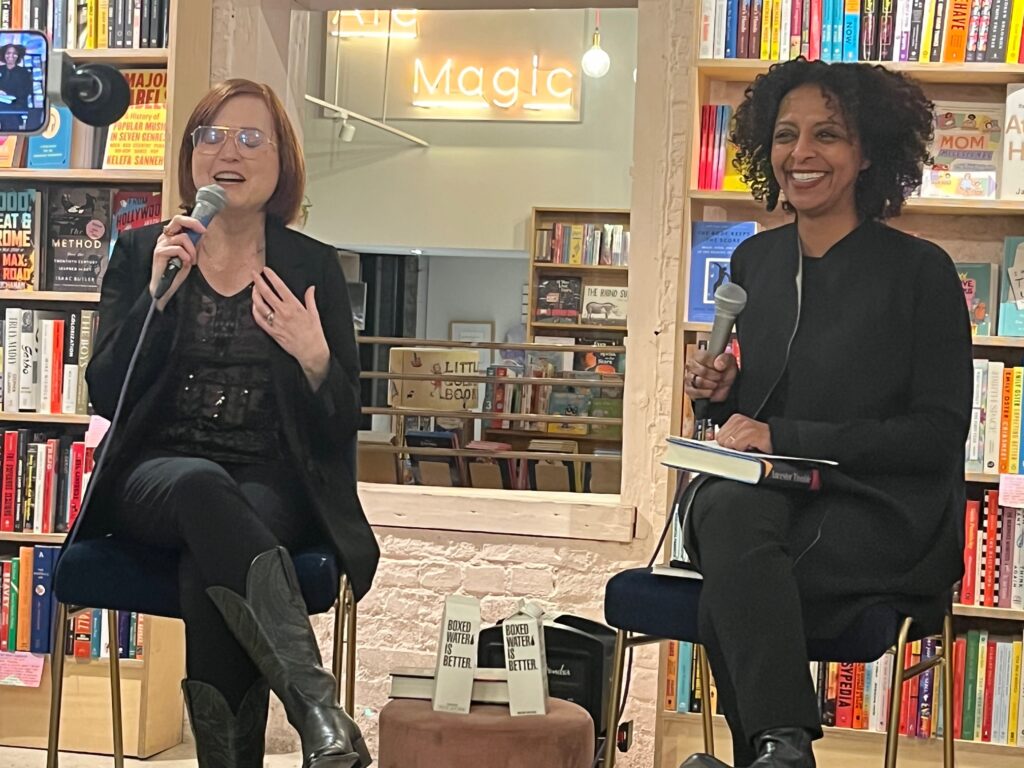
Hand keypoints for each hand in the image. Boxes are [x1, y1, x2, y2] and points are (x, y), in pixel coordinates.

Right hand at [150, 215, 204, 308]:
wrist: (165, 286)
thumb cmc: (177, 271)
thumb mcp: (189, 254)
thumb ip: (192, 243)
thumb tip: (202, 232)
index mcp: (171, 236)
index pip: (179, 220)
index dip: (193, 221)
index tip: (204, 229)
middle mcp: (164, 237)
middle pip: (177, 220)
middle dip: (193, 224)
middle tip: (203, 232)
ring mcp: (161, 244)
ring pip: (182, 237)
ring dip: (192, 250)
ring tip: (192, 260)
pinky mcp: (159, 252)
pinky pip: (178, 249)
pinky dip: (185, 256)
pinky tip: (186, 263)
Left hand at [252, 267, 330, 389]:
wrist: (310, 350)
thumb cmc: (314, 333)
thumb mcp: (314, 313)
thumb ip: (310, 299)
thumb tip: (311, 288)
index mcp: (294, 306)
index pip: (280, 287)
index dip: (271, 277)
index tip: (266, 270)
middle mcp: (283, 312)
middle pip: (266, 293)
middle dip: (258, 281)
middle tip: (254, 274)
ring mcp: (276, 322)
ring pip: (260, 305)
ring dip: (254, 295)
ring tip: (253, 289)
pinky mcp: (272, 331)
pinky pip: (259, 320)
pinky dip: (255, 311)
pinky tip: (254, 306)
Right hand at [684, 350, 737, 402]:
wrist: (726, 384)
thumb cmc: (725, 370)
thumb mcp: (729, 361)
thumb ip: (724, 359)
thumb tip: (718, 364)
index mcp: (699, 355)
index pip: (703, 358)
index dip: (714, 364)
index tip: (720, 367)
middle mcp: (691, 366)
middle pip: (702, 371)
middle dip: (714, 376)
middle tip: (720, 376)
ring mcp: (689, 378)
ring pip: (699, 382)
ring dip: (712, 384)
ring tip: (716, 383)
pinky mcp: (689, 390)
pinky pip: (695, 392)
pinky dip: (706, 393)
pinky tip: (711, 391)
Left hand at [716, 414, 772, 452]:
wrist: (775, 439)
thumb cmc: (758, 439)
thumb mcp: (739, 436)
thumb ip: (727, 438)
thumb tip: (715, 444)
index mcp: (734, 419)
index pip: (718, 435)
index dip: (725, 444)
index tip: (734, 444)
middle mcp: (739, 420)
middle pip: (721, 440)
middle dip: (731, 446)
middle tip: (743, 444)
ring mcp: (745, 426)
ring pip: (729, 444)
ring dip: (738, 449)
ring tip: (747, 445)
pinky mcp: (751, 433)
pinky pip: (737, 446)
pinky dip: (744, 450)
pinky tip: (751, 446)